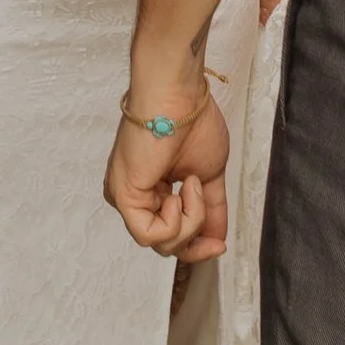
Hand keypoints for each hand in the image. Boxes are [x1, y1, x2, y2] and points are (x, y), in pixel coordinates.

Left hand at [104, 86, 229, 261]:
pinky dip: (176, 219)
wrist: (180, 98)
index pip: (172, 234)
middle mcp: (136, 197)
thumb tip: (217, 240)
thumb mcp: (208, 176)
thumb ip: (210, 211)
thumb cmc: (192, 122)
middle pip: (167, 245)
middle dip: (196, 241)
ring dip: (191, 219)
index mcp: (152, 191)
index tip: (220, 246)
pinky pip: (152, 235)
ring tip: (192, 182)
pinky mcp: (124, 198)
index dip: (197, 246)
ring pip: (162, 243)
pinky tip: (180, 189)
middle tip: (214, 234)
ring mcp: (128, 199)